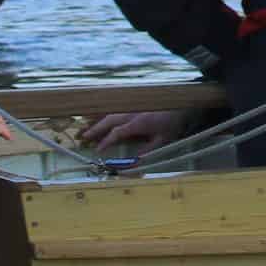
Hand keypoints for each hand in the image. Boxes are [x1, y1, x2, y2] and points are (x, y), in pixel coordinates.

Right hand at [77, 108, 199, 154]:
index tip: (97, 150)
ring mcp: (132, 106)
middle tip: (83, 139)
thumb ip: (147, 151)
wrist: (182, 102)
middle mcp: (132, 113)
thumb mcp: (163, 140)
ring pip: (110, 112)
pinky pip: (116, 106)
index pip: (117, 132)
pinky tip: (97, 115)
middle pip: (109, 120)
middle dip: (95, 129)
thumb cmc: (173, 122)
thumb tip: (132, 162)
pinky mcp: (134, 103)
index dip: (106, 141)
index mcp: (138, 122)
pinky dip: (105, 111)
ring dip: (97, 120)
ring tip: (85, 128)